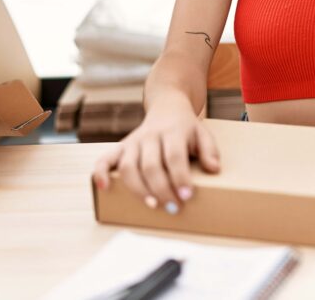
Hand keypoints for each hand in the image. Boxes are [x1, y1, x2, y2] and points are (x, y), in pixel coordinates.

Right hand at [91, 96, 218, 211]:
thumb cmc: (187, 128)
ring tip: (152, 206)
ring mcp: (133, 142)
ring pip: (128, 166)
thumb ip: (210, 150)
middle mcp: (150, 136)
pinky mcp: (120, 147)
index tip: (187, 196)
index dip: (179, 177)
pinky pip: (104, 159)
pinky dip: (100, 173)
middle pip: (151, 165)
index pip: (174, 156)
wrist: (167, 107)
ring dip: (137, 189)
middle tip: (173, 208)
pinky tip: (105, 189)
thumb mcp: (203, 134)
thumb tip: (214, 169)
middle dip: (161, 189)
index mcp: (173, 132)